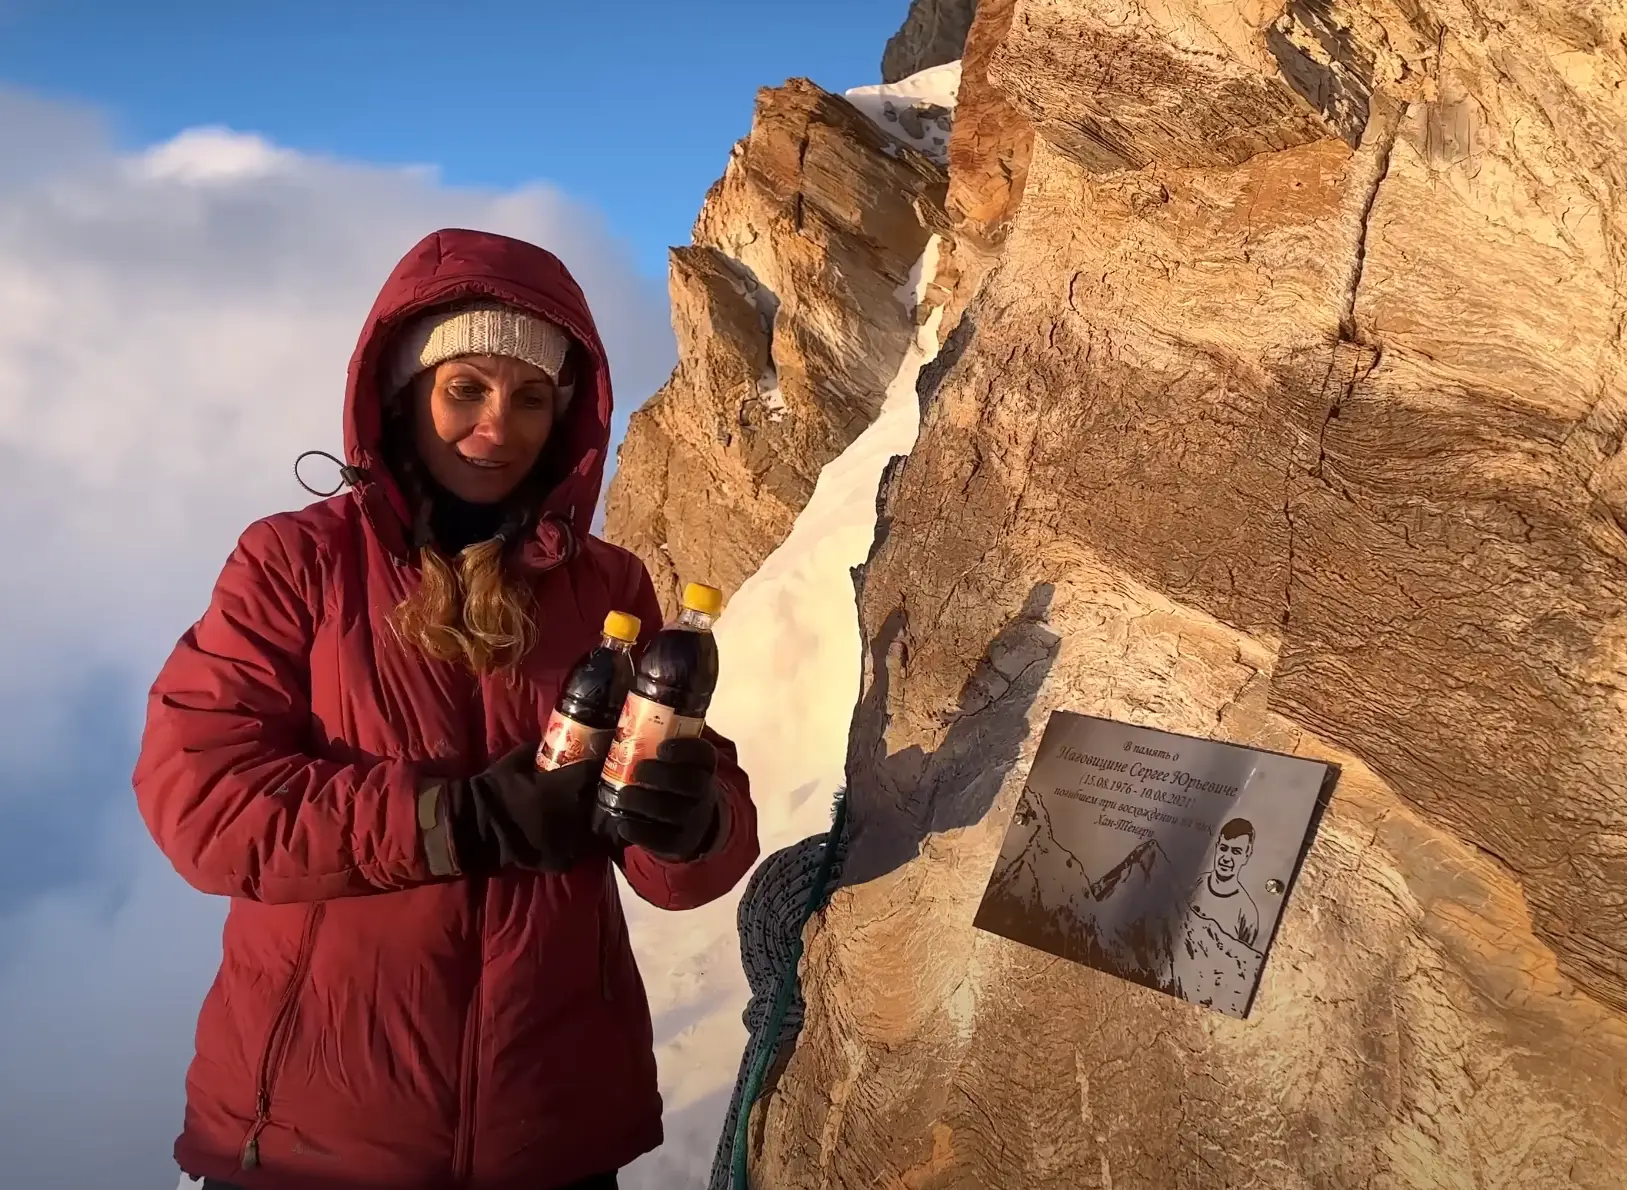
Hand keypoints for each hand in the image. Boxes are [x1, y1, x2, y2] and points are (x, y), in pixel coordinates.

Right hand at [448, 744, 603, 873]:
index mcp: (561, 787)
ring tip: (589, 819)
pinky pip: (580, 853)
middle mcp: (572, 813)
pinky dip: (579, 847)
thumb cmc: (493, 793)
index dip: (595, 769)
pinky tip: (575, 840)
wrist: (475, 829)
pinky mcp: (561, 860)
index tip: (596, 766)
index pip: (592, 773)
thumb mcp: (511, 763)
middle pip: (601, 804)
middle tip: (596, 794)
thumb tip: (544, 740)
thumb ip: (531, 750)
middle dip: (600, 798)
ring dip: (595, 825)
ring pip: (596, 832)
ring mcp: (569, 840)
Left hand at [597, 737, 721, 862]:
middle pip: (691, 781)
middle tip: (637, 772)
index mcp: (702, 765)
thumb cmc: (668, 782)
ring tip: (623, 797)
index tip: (661, 748)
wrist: (689, 822)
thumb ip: (646, 743)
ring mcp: (694, 820)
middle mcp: (704, 792)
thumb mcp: (669, 761)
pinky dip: (639, 831)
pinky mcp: (681, 843)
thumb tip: (602, 735)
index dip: (684, 749)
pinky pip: (662, 839)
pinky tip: (623, 823)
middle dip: (660, 775)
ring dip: (643, 802)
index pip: (703, 753)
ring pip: (673, 810)